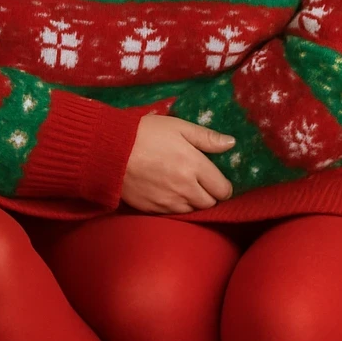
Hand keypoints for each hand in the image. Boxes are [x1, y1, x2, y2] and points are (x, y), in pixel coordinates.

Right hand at [121, 114, 235, 213]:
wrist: (110, 150)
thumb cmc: (145, 133)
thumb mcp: (178, 126)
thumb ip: (206, 137)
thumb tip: (231, 144)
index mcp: (194, 165)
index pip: (223, 189)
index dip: (223, 185)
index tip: (215, 177)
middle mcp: (185, 188)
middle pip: (210, 203)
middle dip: (209, 194)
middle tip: (200, 181)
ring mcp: (169, 202)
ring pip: (193, 211)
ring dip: (193, 201)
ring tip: (183, 186)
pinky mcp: (153, 210)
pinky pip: (174, 214)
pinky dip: (176, 205)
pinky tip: (168, 192)